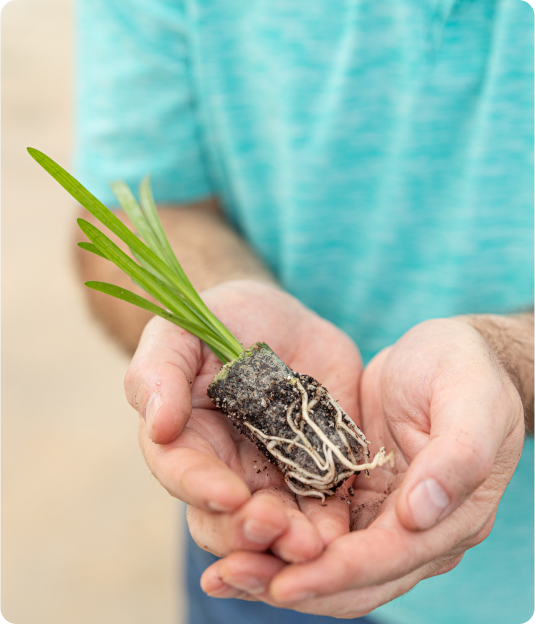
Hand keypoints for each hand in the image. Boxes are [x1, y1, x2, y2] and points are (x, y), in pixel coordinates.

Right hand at [125, 280, 363, 564]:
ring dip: (291, 543)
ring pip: (277, 527)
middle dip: (249, 531)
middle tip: (276, 527)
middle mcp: (228, 469)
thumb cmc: (224, 319)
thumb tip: (157, 426)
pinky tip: (343, 534)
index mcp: (188, 439)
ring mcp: (276, 476)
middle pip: (227, 519)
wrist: (286, 321)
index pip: (183, 474)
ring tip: (314, 545)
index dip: (202, 488)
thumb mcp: (184, 329)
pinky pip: (326, 507)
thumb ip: (160, 371)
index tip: (230, 493)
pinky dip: (332, 526)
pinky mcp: (320, 472)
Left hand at [201, 318, 524, 617]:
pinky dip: (279, 539)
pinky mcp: (356, 496)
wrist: (446, 356)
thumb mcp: (470, 398)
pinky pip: (316, 531)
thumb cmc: (466, 370)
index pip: (389, 557)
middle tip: (229, 578)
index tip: (284, 582)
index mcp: (451, 516)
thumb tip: (419, 515)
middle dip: (290, 583)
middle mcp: (415, 530)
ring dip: (275, 570)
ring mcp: (383, 516)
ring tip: (221, 572)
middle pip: (350, 579)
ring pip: (326, 564)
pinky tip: (238, 532)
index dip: (337, 573)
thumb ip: (457, 456)